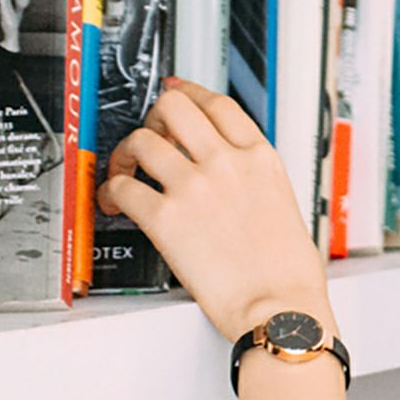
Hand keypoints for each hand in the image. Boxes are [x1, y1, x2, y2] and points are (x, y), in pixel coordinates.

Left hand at [97, 78, 335, 342]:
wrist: (281, 308)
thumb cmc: (289, 272)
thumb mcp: (283, 202)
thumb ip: (255, 179)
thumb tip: (232, 178)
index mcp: (260, 157)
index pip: (218, 104)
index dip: (190, 91)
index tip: (176, 91)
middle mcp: (226, 162)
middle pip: (174, 107)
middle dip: (155, 117)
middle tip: (150, 136)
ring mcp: (194, 187)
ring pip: (141, 140)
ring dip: (126, 153)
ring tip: (124, 172)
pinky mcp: (166, 218)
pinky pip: (123, 187)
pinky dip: (111, 191)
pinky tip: (114, 203)